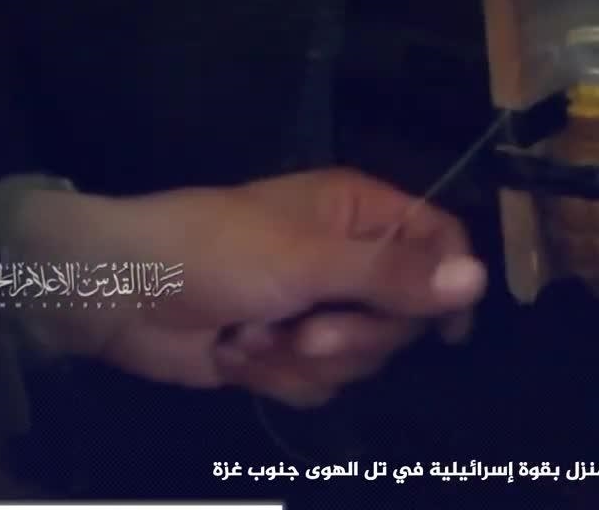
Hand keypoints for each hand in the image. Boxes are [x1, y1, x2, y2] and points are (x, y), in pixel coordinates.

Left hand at [18, 169, 485, 406]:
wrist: (118, 296)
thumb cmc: (214, 253)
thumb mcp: (308, 262)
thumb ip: (394, 276)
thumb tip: (480, 282)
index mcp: (361, 213)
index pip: (439, 241)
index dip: (449, 284)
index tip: (446, 328)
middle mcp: (349, 258)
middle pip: (406, 315)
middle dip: (354, 336)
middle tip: (308, 331)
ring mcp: (319, 308)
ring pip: (363, 359)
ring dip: (305, 360)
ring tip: (256, 338)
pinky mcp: (288, 352)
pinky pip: (321, 385)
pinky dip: (278, 378)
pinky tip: (238, 355)